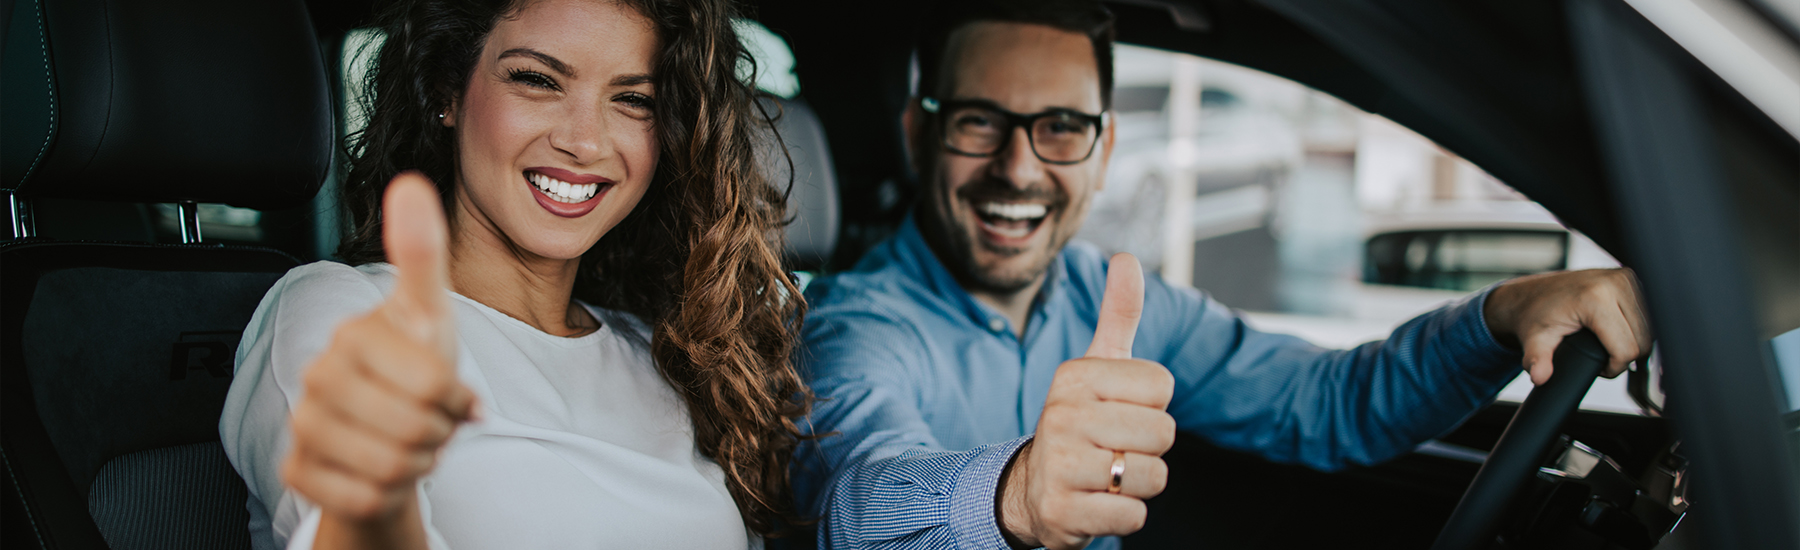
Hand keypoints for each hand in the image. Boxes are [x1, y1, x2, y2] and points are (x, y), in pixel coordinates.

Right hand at [282, 173, 477, 547]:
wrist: (386, 428)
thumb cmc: (414, 365)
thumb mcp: (431, 312)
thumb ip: (422, 252)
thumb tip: (409, 183)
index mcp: (354, 335)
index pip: (431, 383)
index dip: (454, 397)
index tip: (450, 390)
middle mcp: (318, 377)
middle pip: (410, 429)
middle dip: (437, 433)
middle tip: (432, 422)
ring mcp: (302, 424)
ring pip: (388, 467)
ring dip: (417, 463)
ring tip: (412, 442)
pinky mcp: (297, 471)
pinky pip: (362, 497)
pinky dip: (388, 493)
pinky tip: (383, 470)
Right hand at [998, 254, 1176, 549]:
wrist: (1034, 487)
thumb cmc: (1081, 420)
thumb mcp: (1097, 366)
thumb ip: (1118, 315)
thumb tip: (1126, 258)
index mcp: (1076, 375)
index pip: (1163, 386)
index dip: (1151, 404)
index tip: (1119, 410)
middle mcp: (1062, 415)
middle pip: (1164, 433)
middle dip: (1148, 448)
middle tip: (1115, 447)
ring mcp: (1060, 465)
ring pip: (1153, 476)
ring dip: (1138, 483)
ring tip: (1107, 474)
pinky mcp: (1063, 512)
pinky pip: (1133, 516)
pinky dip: (1124, 515)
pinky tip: (1097, 501)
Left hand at [1484, 268, 1652, 384]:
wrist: (1533, 293)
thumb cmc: (1535, 315)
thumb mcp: (1535, 340)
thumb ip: (1537, 360)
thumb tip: (1539, 376)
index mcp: (1595, 298)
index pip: (1626, 349)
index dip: (1614, 367)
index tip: (1599, 367)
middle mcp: (1615, 283)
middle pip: (1642, 341)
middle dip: (1624, 356)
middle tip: (1600, 356)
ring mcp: (1626, 278)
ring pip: (1650, 329)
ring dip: (1633, 343)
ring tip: (1608, 343)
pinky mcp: (1631, 278)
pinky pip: (1648, 315)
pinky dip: (1638, 329)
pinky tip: (1620, 332)